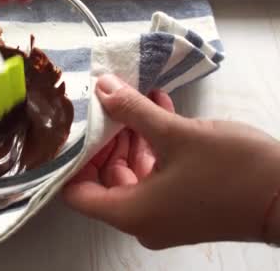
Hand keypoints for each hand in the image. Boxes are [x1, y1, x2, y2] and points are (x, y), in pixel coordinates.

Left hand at [63, 74, 279, 248]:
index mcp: (130, 213)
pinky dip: (156, 146)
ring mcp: (165, 216)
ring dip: (134, 137)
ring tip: (138, 101)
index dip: (72, 160)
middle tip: (112, 107)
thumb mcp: (176, 134)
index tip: (79, 127)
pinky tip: (161, 109)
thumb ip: (132, 110)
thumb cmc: (234, 171)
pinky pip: (157, 174)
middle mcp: (142, 220)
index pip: (77, 193)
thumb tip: (102, 87)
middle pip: (105, 179)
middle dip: (107, 140)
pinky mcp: (185, 206)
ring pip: (133, 173)